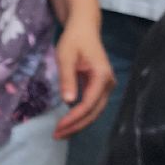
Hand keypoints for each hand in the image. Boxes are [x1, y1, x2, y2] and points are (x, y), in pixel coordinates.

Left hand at [53, 18, 113, 139]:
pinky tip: (67, 123)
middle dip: (76, 126)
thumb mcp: (65, 57)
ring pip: (94, 112)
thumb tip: (68, 101)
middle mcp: (108, 84)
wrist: (84, 28)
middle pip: (94, 112)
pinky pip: (91, 106)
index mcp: (102, 76)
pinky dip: (80, 116)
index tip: (58, 126)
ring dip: (78, 124)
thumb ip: (67, 78)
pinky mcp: (100, 88)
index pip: (89, 104)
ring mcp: (105, 86)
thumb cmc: (73, 40)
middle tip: (56, 136)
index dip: (74, 118)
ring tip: (60, 134)